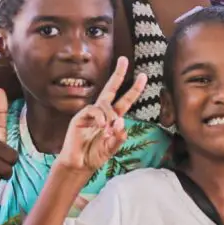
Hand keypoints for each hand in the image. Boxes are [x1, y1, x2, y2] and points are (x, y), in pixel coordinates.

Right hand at [57, 57, 146, 172]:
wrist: (79, 165)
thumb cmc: (95, 155)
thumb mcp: (112, 148)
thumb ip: (119, 137)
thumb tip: (121, 122)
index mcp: (113, 118)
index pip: (125, 100)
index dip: (134, 89)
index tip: (143, 76)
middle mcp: (102, 112)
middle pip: (111, 88)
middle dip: (118, 74)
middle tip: (124, 59)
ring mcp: (90, 113)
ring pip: (105, 104)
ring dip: (110, 115)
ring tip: (108, 130)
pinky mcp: (80, 117)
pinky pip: (92, 110)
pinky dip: (99, 117)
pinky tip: (101, 126)